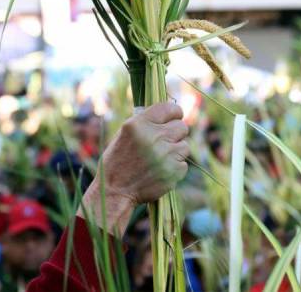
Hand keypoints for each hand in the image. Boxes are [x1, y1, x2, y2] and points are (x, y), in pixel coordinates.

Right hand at [77, 102, 189, 234]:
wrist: (114, 192)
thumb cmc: (118, 161)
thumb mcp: (124, 135)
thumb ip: (146, 122)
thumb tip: (169, 113)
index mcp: (138, 125)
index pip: (168, 108)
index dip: (175, 112)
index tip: (175, 117)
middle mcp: (153, 137)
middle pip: (182, 126)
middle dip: (176, 133)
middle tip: (166, 141)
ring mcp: (165, 155)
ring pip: (185, 146)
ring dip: (175, 151)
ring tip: (159, 159)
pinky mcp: (173, 171)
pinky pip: (183, 164)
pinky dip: (175, 167)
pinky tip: (160, 171)